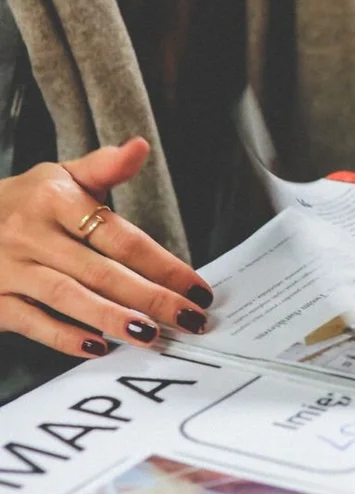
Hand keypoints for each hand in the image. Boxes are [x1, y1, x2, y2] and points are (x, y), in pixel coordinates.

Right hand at [0, 137, 213, 356]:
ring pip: (68, 296)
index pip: (120, 237)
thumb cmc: (22, 204)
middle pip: (101, 270)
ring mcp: (8, 268)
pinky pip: (31, 321)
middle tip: (189, 318)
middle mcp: (30, 233)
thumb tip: (140, 147)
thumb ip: (104, 168)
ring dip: (113, 318)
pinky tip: (99, 346)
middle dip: (151, 297)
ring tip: (151, 334)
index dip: (162, 264)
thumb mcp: (59, 177)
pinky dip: (64, 336)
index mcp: (55, 199)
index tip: (196, 286)